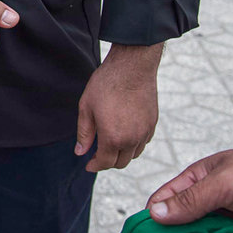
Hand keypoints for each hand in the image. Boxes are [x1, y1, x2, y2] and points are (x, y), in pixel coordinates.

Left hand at [75, 43, 161, 171]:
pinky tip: (125, 134)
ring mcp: (145, 132)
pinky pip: (143, 142)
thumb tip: (80, 152)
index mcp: (113, 137)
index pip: (105, 163)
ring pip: (134, 154)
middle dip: (108, 162)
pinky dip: (134, 144)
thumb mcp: (86, 107)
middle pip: (121, 163)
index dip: (95, 166)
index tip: (89, 164)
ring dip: (122, 154)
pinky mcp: (153, 123)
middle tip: (97, 155)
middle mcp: (132, 139)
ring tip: (110, 144)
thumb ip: (84, 133)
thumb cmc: (106, 84)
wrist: (132, 67)